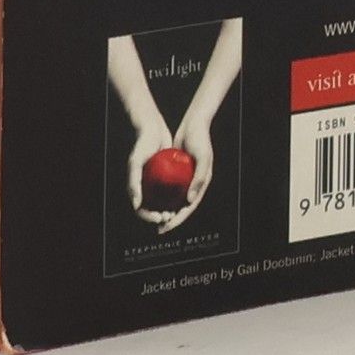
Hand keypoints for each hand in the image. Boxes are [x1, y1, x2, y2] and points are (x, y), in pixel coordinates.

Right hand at [127, 118, 175, 225]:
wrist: (153, 128)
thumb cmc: (142, 144)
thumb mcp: (136, 162)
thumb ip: (134, 183)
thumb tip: (136, 206)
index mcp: (135, 187)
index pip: (141, 209)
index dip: (149, 217)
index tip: (161, 218)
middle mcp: (145, 186)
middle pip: (152, 208)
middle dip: (161, 217)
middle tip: (170, 216)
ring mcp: (156, 181)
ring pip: (163, 201)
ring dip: (169, 209)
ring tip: (177, 212)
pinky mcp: (165, 175)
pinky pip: (171, 190)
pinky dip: (175, 197)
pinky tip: (184, 199)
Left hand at [156, 110, 215, 235]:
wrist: (193, 125)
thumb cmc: (200, 140)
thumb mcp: (202, 158)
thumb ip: (199, 179)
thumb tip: (190, 201)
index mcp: (202, 185)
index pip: (189, 207)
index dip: (179, 219)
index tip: (167, 227)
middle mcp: (194, 184)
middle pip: (182, 207)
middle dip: (171, 219)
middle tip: (159, 229)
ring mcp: (185, 178)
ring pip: (174, 199)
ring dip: (166, 210)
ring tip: (154, 219)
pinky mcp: (177, 172)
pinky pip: (169, 187)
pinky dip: (162, 196)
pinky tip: (151, 201)